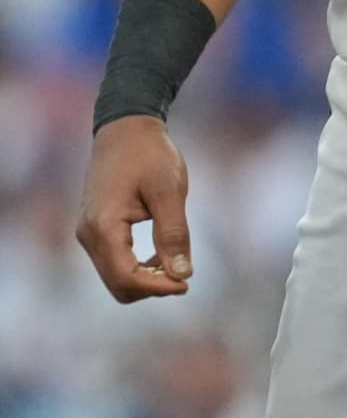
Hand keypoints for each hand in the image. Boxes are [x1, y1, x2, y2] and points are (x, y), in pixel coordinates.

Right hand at [80, 115, 193, 302]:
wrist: (125, 130)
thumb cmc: (150, 155)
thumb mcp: (169, 192)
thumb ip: (174, 234)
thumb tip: (182, 274)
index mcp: (103, 226)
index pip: (126, 278)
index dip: (159, 288)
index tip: (187, 282)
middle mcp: (88, 234)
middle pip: (118, 285)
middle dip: (152, 288)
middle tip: (184, 275)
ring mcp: (89, 232)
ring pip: (115, 277)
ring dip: (146, 280)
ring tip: (176, 264)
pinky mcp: (95, 229)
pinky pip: (114, 262)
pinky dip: (138, 269)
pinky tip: (163, 256)